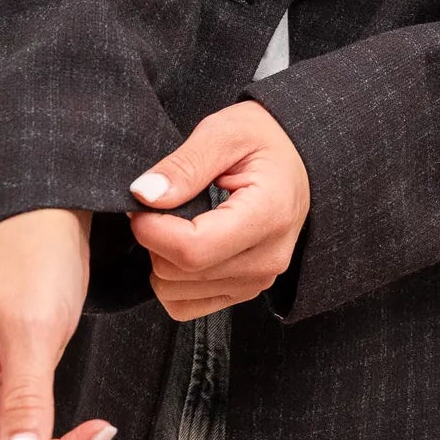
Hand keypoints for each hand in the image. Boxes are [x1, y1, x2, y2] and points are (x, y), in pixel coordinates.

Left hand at [128, 101, 310, 319]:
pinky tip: (182, 248)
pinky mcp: (245, 291)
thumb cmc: (264, 142)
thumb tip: (144, 195)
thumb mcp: (225, 132)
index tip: (141, 203)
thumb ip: (184, 164)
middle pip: (179, 273)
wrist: (297, 162)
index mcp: (268, 216)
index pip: (192, 249)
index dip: (151, 230)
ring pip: (176, 293)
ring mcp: (258, 280)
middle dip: (153, 239)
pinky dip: (171, 281)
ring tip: (177, 223)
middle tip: (160, 205)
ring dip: (161, 260)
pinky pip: (186, 306)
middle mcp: (267, 258)